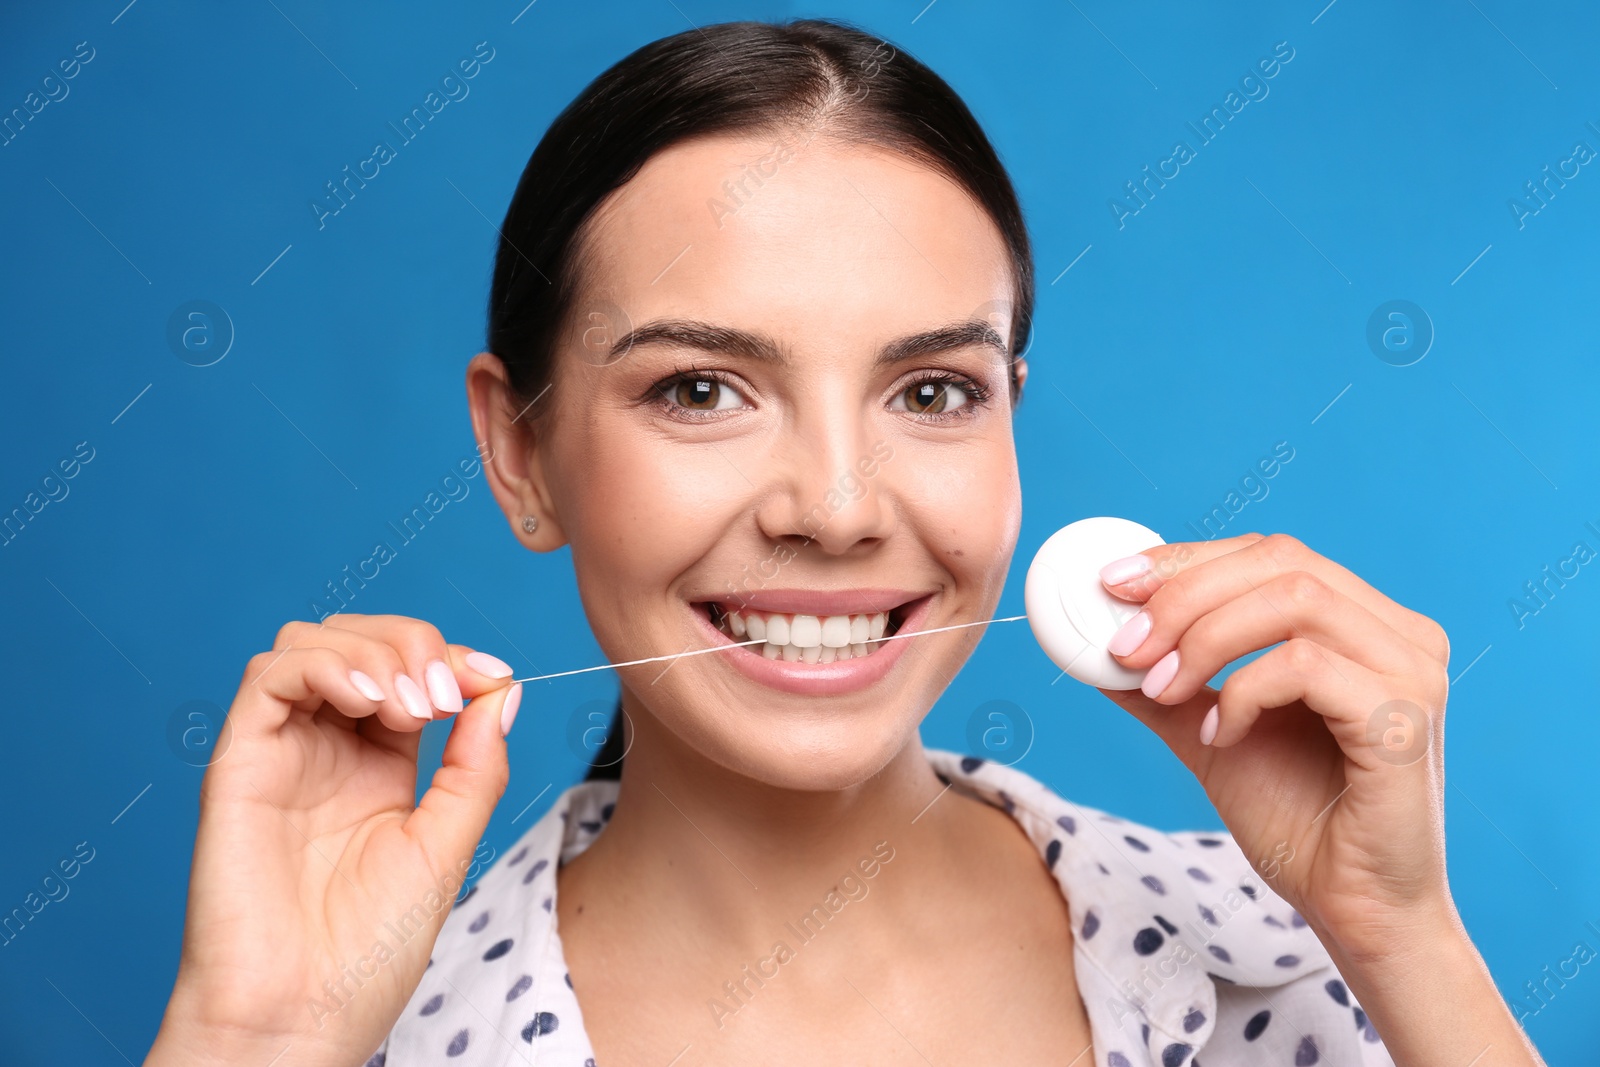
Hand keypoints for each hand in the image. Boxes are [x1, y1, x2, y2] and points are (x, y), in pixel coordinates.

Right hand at [147, 615, 522, 1066]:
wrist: (304, 1013)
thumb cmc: (368, 950)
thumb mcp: (447, 844)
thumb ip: (475, 766)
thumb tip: (504, 690)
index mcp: (378, 765)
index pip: (411, 669)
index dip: (453, 657)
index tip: (493, 677)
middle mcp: (327, 749)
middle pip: (361, 639)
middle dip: (415, 645)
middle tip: (445, 697)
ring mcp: (282, 751)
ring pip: (311, 641)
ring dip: (373, 650)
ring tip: (410, 707)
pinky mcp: (240, 762)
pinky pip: (268, 676)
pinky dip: (325, 665)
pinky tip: (369, 701)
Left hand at [1094, 532, 1454, 958]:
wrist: (1352, 908)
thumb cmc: (1296, 820)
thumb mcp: (1210, 734)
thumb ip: (1167, 684)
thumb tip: (1097, 646)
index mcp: (1362, 623)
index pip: (1270, 554)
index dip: (1187, 559)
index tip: (1114, 583)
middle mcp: (1398, 633)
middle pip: (1280, 561)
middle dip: (1184, 594)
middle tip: (1124, 644)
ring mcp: (1410, 670)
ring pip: (1294, 598)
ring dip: (1205, 637)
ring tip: (1162, 689)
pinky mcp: (1404, 716)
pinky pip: (1306, 666)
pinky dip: (1244, 691)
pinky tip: (1218, 736)